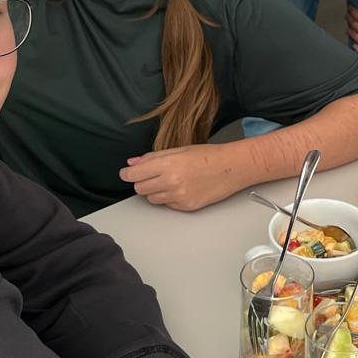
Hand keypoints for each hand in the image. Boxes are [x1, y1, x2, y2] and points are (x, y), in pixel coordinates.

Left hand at [120, 143, 242, 210]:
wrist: (232, 168)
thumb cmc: (209, 156)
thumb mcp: (179, 150)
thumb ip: (153, 157)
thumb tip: (133, 163)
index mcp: (167, 164)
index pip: (134, 174)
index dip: (127, 174)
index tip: (126, 173)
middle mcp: (171, 182)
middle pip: (140, 188)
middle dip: (142, 181)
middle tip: (153, 175)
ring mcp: (179, 196)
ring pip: (151, 198)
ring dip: (155, 191)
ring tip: (170, 181)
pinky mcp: (186, 207)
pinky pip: (167, 205)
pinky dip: (169, 198)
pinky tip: (181, 188)